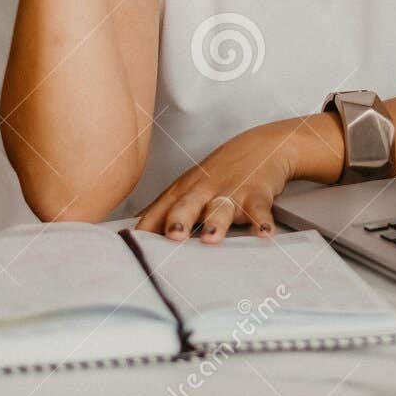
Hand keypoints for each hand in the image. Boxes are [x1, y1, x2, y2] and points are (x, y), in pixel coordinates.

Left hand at [134, 115, 342, 242]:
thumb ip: (162, 212)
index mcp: (182, 192)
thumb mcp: (187, 188)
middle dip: (178, 220)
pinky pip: (259, 209)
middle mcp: (203, 191)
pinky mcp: (256, 194)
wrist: (262, 146)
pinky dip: (262, 221)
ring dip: (216, 222)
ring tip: (211, 238)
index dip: (145, 230)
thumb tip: (132, 233)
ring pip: (221, 208)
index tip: (132, 249)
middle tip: (171, 237)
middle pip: (186, 206)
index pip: (158, 212)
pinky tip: (264, 233)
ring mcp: (230, 192)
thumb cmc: (218, 173)